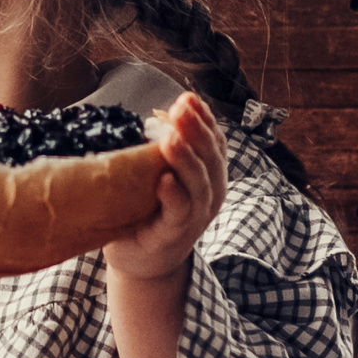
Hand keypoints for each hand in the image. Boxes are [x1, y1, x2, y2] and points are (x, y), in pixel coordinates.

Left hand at [104, 92, 226, 283]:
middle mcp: (209, 194)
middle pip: (210, 157)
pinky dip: (173, 195)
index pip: (214, 141)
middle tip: (180, 108)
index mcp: (210, 174)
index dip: (205, 119)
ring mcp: (195, 216)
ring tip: (170, 137)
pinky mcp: (173, 235)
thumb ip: (164, 147)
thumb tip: (156, 112)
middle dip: (196, 130)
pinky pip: (178, 213)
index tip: (188, 97)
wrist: (142, 260)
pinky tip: (164, 180)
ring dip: (185, 158)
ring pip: (198, 184)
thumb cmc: (150, 208)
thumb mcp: (163, 172)